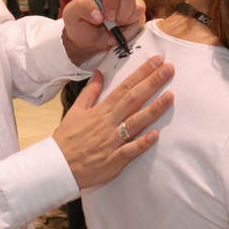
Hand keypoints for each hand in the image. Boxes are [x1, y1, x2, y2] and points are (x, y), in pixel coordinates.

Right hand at [53, 56, 173, 188]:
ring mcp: (112, 141)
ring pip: (135, 122)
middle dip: (151, 83)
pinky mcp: (114, 160)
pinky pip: (130, 150)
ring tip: (170, 96)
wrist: (58, 166)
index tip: (156, 61)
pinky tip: (156, 135)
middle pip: (133, 99)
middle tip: (168, 69)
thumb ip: (90, 92)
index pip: (124, 87)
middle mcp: (108, 123)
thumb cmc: (67, 139)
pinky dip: (142, 142)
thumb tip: (99, 73)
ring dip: (153, 109)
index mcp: (100, 110)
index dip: (141, 73)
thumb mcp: (75, 111)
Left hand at [61, 0, 144, 64]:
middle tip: (110, 24)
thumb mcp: (71, 14)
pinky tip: (117, 34)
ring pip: (138, 6)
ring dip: (124, 22)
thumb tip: (98, 15)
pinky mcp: (136, 13)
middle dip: (120, 13)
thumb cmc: (79, 22)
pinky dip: (129, 31)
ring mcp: (128, 0)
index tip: (106, 16)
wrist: (87, 39)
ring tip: (110, 29)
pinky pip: (140, 21)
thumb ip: (81, 7)